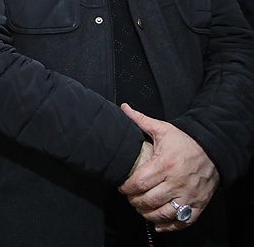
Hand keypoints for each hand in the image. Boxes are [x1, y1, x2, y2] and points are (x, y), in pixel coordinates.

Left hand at [119, 104, 218, 231]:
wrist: (214, 150)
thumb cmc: (186, 141)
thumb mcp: (163, 129)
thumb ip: (141, 121)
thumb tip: (124, 108)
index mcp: (164, 165)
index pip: (138, 183)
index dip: (126, 188)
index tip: (122, 187)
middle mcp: (175, 183)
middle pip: (147, 200)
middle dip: (134, 201)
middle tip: (131, 197)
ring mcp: (188, 196)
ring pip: (163, 213)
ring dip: (148, 214)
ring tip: (142, 208)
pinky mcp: (198, 204)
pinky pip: (182, 221)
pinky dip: (169, 226)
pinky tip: (159, 223)